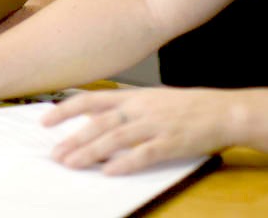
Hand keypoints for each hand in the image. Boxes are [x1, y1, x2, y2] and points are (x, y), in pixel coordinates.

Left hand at [44, 87, 234, 174]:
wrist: (222, 111)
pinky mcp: (170, 143)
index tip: (44, 121)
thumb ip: (122, 107)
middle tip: (55, 154)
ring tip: (72, 164)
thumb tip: (92, 117)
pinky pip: (144, 154)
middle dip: (73, 139)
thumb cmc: (185, 106)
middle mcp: (139, 108)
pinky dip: (125, 162)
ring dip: (90, 152)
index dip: (66, 110)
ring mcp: (154, 125)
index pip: (90, 100)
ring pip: (115, 139)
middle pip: (98, 123)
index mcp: (132, 96)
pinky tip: (109, 171)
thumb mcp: (149, 99)